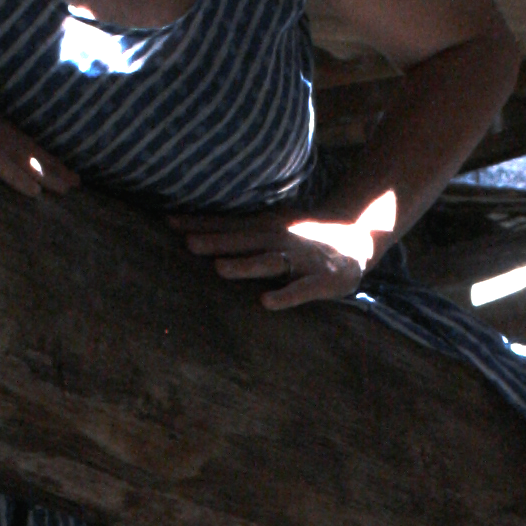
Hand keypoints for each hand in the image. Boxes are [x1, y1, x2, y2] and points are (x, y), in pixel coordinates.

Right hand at [0, 59, 74, 202]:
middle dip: (50, 163)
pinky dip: (16, 174)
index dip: (32, 149)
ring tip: (69, 188)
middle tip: (76, 182)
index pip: (7, 132)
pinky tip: (34, 191)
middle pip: (20, 142)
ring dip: (44, 171)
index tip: (53, 163)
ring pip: (16, 152)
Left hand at [175, 198, 388, 308]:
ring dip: (245, 264)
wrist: (359, 235)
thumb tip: (189, 232)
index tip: (167, 223)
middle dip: (216, 241)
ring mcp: (301, 258)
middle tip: (187, 244)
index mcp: (265, 227)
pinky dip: (285, 296)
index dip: (199, 223)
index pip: (227, 224)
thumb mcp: (270, 225)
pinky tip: (266, 303)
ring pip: (269, 261)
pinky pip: (302, 289)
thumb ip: (236, 230)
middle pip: (243, 240)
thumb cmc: (303, 235)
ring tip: (220, 269)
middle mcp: (280, 238)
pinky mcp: (323, 279)